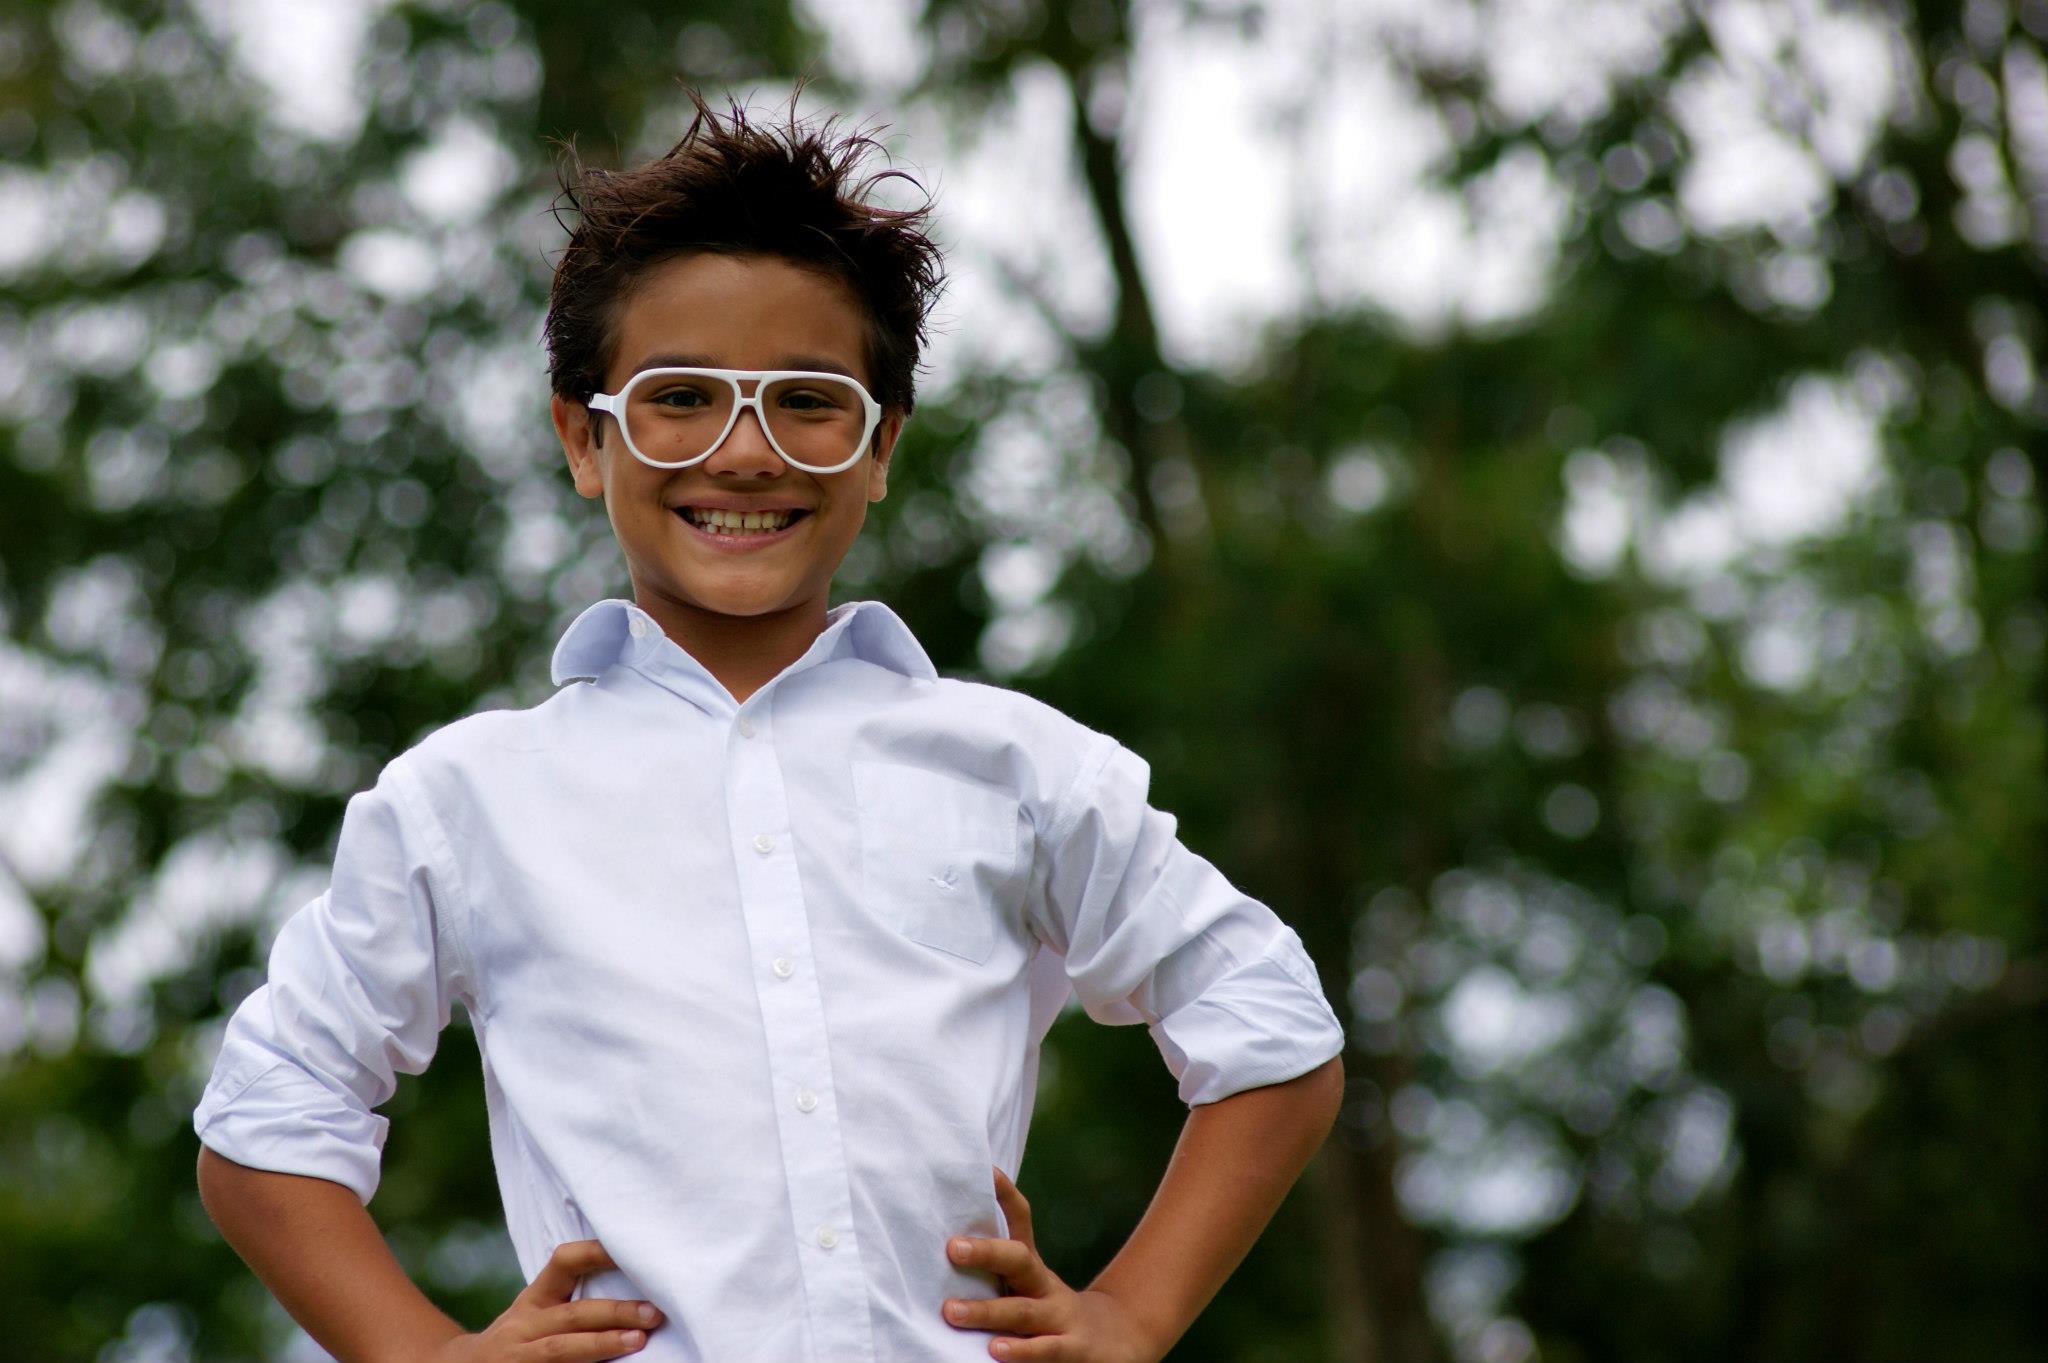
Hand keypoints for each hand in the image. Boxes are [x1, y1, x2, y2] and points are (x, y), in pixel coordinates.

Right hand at [431, 1239, 664, 1361]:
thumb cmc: (521, 1339)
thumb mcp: (535, 1313)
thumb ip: (571, 1301)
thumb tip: (638, 1285)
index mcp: (534, 1300)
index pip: (564, 1263)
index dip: (596, 1254)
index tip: (631, 1253)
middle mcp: (525, 1325)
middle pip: (572, 1314)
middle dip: (614, 1312)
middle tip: (653, 1313)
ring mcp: (520, 1357)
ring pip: (562, 1349)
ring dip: (602, 1344)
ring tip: (638, 1341)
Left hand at [941, 1166, 1163, 1362]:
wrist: (1118, 1342)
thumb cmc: (1053, 1312)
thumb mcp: (1028, 1288)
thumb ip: (996, 1270)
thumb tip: (946, 1243)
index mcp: (1031, 1268)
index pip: (1020, 1221)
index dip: (1005, 1194)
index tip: (985, 1170)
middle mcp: (1046, 1287)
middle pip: (1019, 1261)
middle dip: (986, 1253)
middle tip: (952, 1248)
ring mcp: (1061, 1318)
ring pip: (1023, 1312)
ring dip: (988, 1311)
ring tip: (952, 1311)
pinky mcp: (1073, 1351)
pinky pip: (1045, 1351)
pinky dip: (1022, 1352)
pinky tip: (996, 1351)